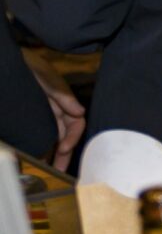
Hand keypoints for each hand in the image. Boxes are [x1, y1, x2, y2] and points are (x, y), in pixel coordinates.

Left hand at [23, 50, 83, 172]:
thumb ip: (63, 94)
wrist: (10, 63)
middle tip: (59, 170)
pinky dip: (42, 146)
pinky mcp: (31, 118)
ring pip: (54, 137)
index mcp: (64, 102)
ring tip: (50, 169)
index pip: (76, 124)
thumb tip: (80, 111)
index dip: (72, 138)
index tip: (63, 148)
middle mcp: (57, 110)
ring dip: (54, 153)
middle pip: (66, 135)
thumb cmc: (30, 66)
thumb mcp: (47, 78)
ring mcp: (44, 114)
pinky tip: (38, 156)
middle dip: (65, 153)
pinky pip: (40, 134)